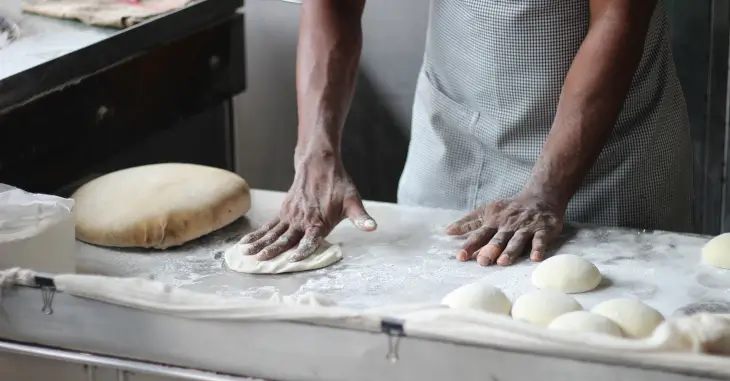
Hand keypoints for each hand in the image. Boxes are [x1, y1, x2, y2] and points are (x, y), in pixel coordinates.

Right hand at [238, 153, 375, 260]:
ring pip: (273, 233)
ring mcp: (290, 216)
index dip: (301, 251)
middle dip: (273, 251)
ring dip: (260, 244)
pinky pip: (268, 225)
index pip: (309, 240)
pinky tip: (246, 243)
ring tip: (247, 254)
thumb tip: (372, 227)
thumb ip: (361, 218)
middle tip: (261, 261)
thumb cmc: (338, 185)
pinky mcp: (283, 212)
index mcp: (319, 221)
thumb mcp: (353, 201)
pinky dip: (257, 234)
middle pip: (285, 238)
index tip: (292, 260)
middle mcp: (302, 220)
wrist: (319, 164)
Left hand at [445, 193, 563, 266]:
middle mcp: (508, 225)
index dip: (470, 245)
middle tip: (482, 261)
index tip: (460, 256)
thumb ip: (469, 222)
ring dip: (510, 251)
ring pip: (517, 240)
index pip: (480, 235)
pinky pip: (540, 239)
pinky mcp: (543, 229)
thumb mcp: (487, 211)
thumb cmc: (510, 208)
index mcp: (494, 222)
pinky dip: (538, 248)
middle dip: (490, 250)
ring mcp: (526, 227)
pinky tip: (535, 258)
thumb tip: (447, 231)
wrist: (541, 195)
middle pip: (498, 239)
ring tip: (503, 262)